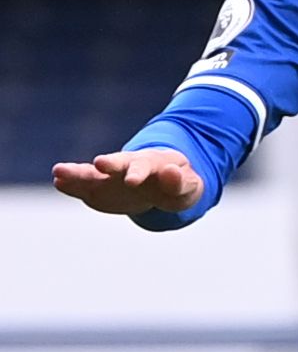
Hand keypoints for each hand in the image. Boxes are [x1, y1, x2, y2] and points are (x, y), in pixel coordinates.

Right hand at [52, 148, 201, 216]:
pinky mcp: (96, 188)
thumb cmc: (175, 185)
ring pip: (93, 174)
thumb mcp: (185, 188)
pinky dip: (72, 185)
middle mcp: (127, 166)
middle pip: (116, 163)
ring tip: (59, 172)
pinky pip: (83, 186)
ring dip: (77, 174)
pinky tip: (59, 181)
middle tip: (98, 164)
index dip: (138, 174)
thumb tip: (171, 172)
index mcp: (151, 165)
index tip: (132, 181)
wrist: (160, 184)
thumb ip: (180, 183)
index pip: (144, 167)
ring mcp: (109, 177)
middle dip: (108, 165)